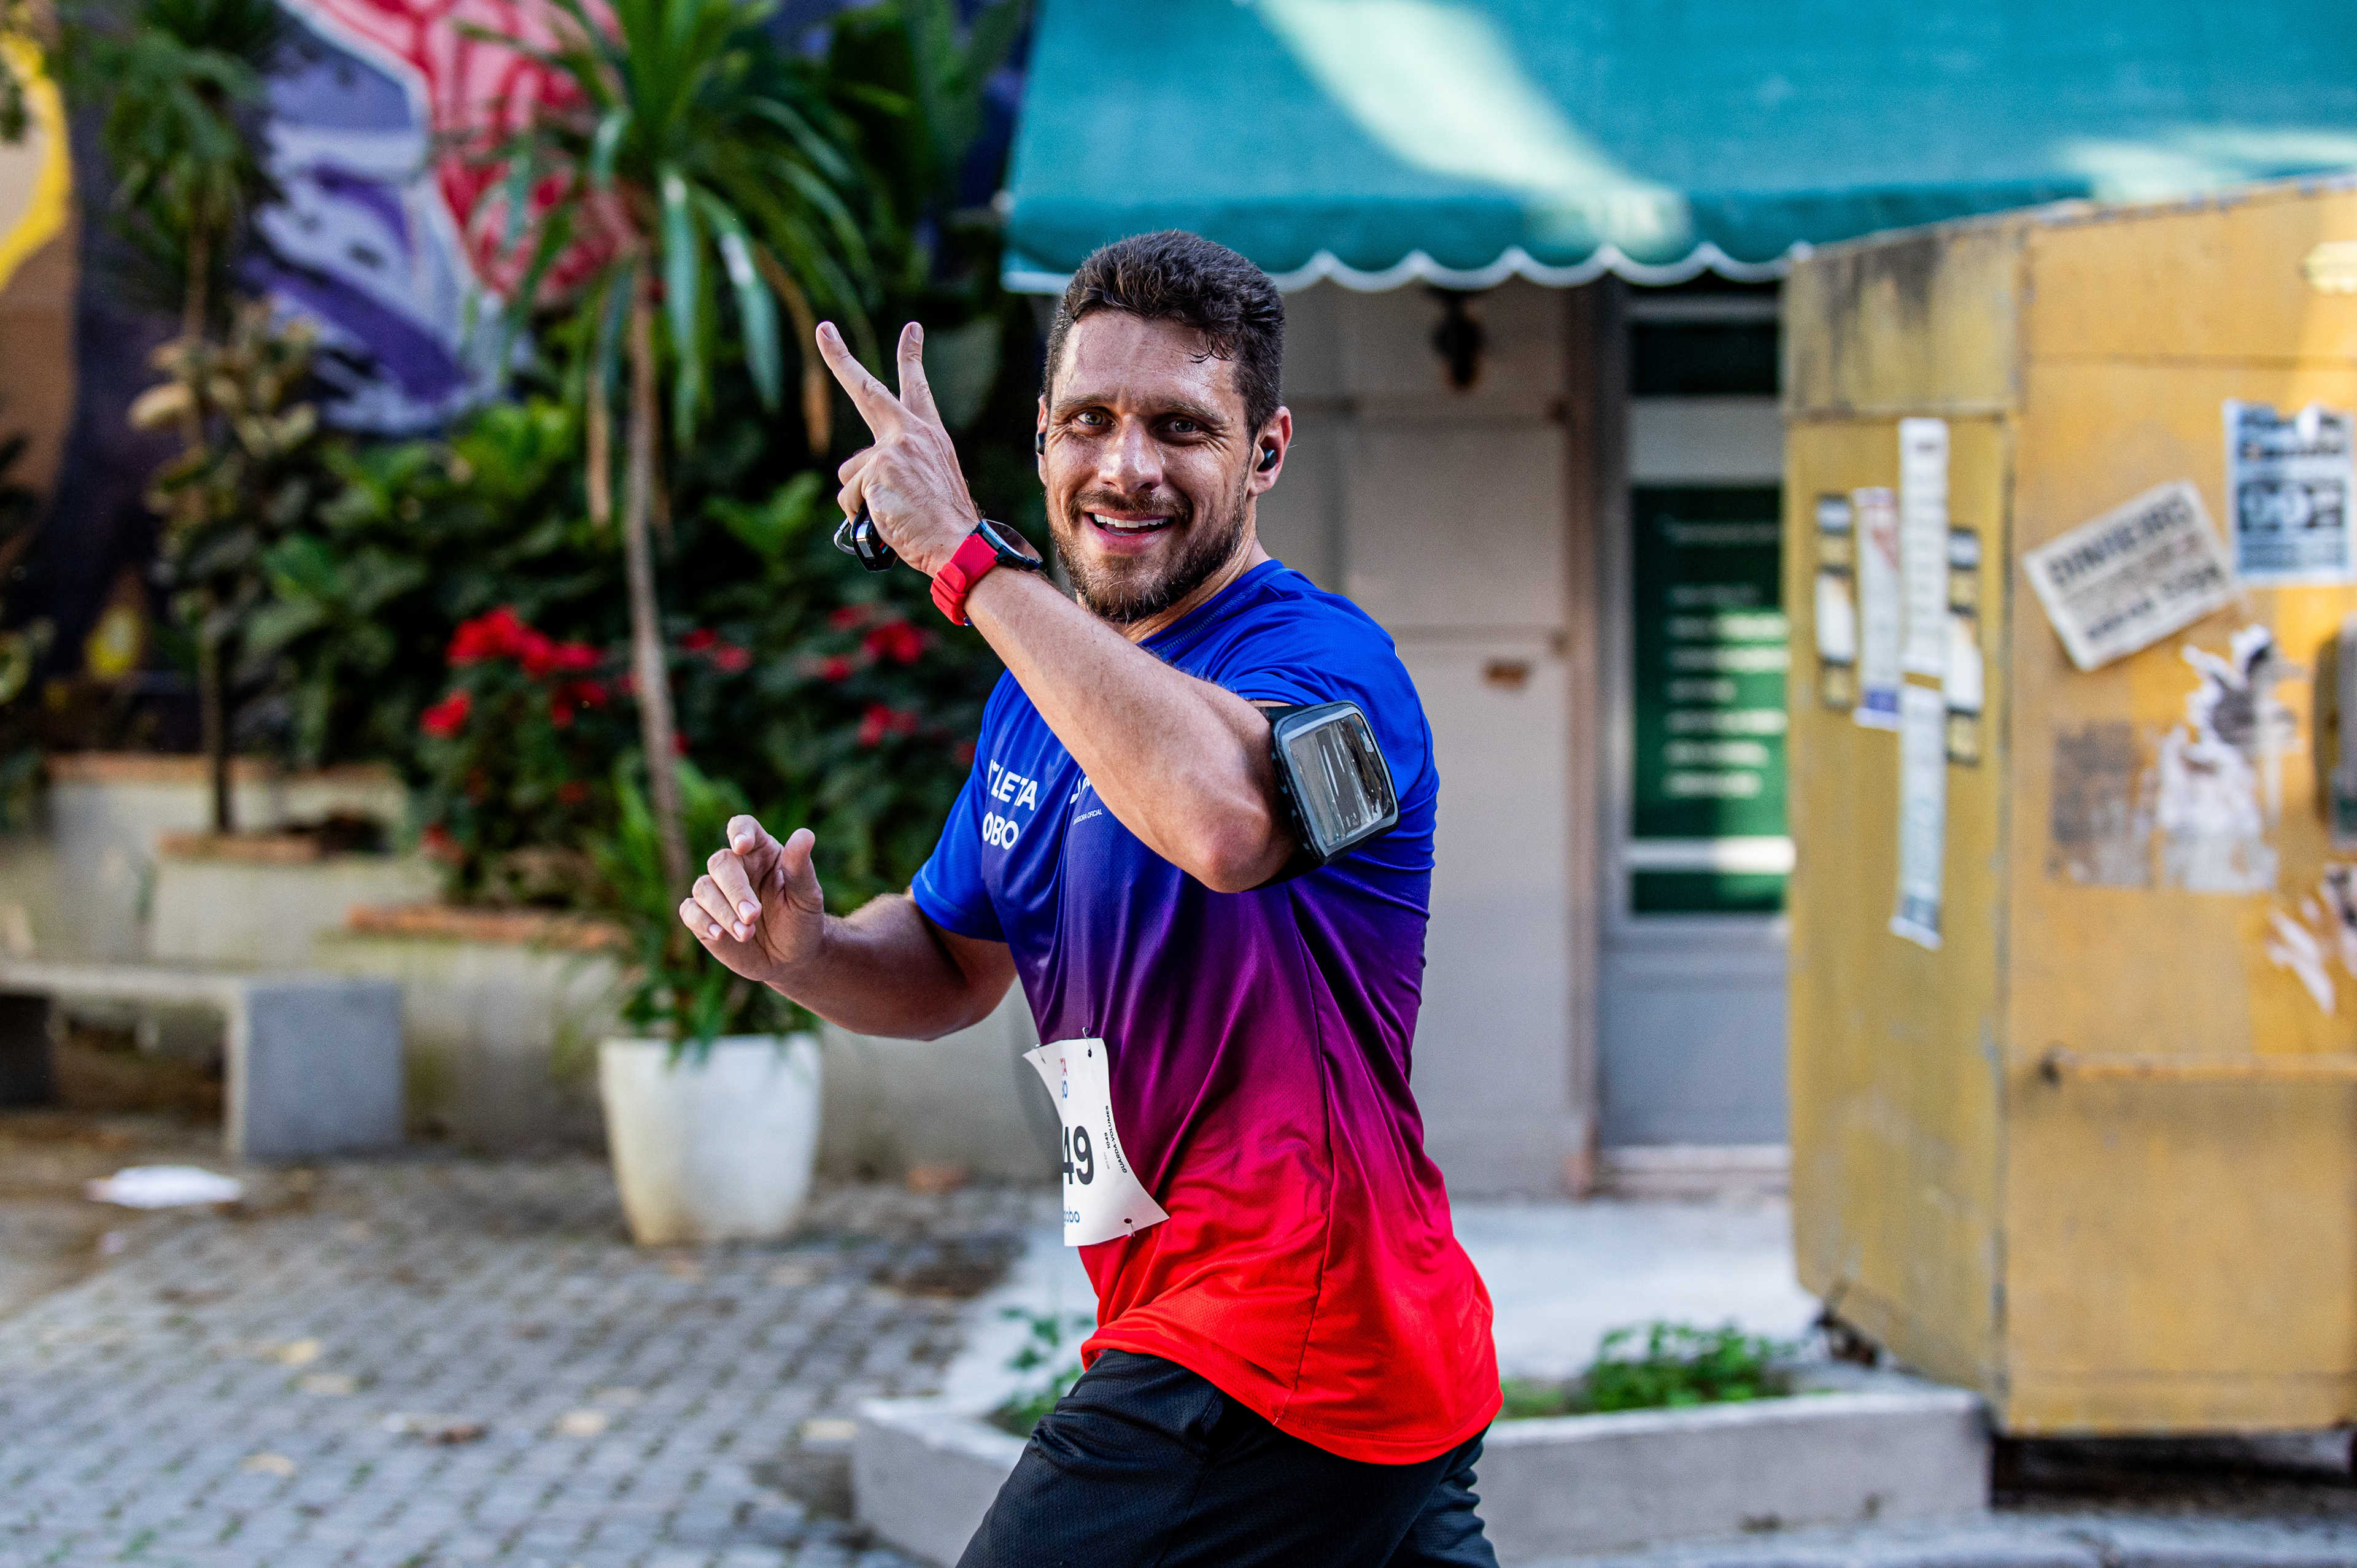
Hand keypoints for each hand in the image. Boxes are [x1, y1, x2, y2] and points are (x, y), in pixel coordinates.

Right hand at [679, 814, 826, 986]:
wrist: (790, 959)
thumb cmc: (801, 921)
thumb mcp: (807, 896)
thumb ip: (800, 867)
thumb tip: (804, 834)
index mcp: (761, 852)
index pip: (743, 827)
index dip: (739, 832)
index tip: (741, 846)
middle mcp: (736, 866)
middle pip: (720, 863)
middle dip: (735, 890)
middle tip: (752, 916)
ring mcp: (716, 891)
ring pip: (703, 887)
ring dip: (723, 911)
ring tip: (746, 933)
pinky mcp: (702, 916)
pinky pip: (689, 911)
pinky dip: (702, 921)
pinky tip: (720, 934)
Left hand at [817, 320, 979, 575]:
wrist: (959, 544)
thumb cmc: (943, 524)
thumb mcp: (926, 485)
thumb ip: (895, 469)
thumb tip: (853, 479)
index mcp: (930, 436)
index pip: (918, 390)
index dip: (912, 357)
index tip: (911, 328)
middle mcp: (911, 434)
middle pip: (867, 390)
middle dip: (840, 357)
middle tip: (825, 330)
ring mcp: (893, 448)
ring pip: (851, 473)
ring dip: (861, 499)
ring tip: (893, 515)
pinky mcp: (876, 470)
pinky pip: (849, 497)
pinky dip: (860, 516)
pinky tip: (887, 522)